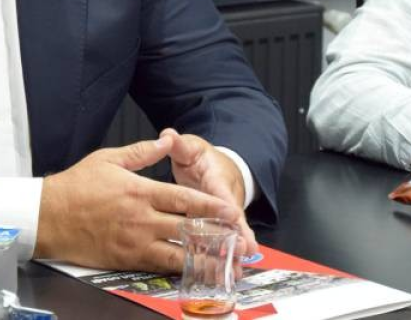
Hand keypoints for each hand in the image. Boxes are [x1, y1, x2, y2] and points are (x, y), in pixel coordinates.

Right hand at [36, 136, 239, 271]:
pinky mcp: (125, 260)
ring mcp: (134, 242)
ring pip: (177, 253)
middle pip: (187, 229)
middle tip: (238, 242)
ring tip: (224, 262)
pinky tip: (192, 270)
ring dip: (202, 258)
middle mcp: (141, 219)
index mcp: (139, 191)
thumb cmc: (75, 187)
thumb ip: (141, 151)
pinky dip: (177, 268)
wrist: (48, 217)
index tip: (230, 211)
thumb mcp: (107, 159)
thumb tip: (165, 140)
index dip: (211, 207)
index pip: (185, 200)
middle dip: (216, 236)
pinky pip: (157, 266)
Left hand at [161, 128, 257, 260]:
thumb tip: (168, 136)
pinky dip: (221, 259)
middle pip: (233, 221)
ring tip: (234, 272)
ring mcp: (222, 218)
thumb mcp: (191, 148)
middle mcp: (224, 202)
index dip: (228, 206)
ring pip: (228, 237)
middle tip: (242, 253)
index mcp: (217, 180)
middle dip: (238, 237)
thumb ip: (180, 144)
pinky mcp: (215, 228)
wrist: (215, 168)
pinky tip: (221, 275)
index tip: (234, 216)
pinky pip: (218, 244)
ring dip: (232, 253)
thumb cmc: (202, 159)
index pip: (223, 194)